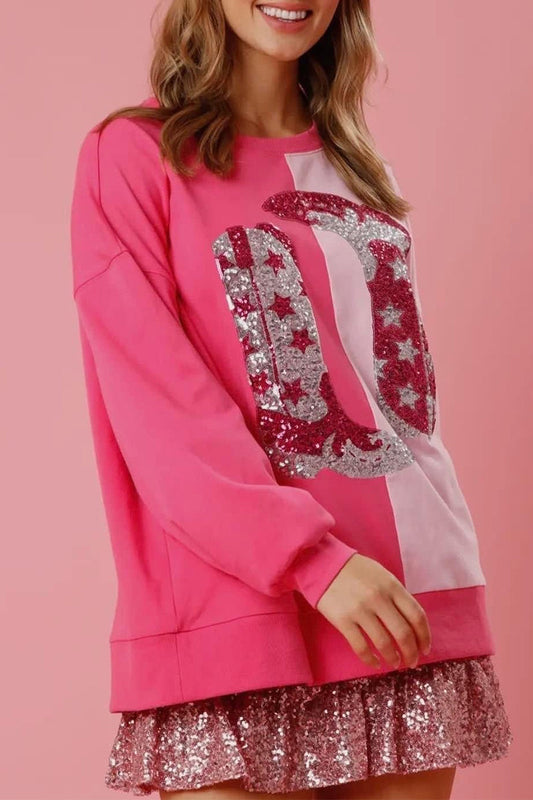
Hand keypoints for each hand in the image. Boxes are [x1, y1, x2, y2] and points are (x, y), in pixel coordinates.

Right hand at [316, 553, 431, 669]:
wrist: (321, 563)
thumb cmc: (354, 570)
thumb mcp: (381, 575)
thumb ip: (396, 595)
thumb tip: (411, 623)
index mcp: (392, 586)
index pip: (417, 616)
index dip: (424, 636)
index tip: (425, 649)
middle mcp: (379, 598)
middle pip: (403, 633)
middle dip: (411, 653)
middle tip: (412, 662)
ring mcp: (360, 610)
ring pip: (384, 643)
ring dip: (393, 658)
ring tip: (394, 663)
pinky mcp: (343, 620)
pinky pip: (361, 647)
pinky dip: (370, 660)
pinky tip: (375, 663)